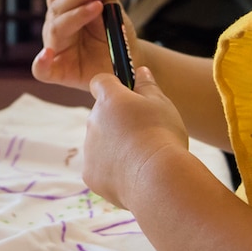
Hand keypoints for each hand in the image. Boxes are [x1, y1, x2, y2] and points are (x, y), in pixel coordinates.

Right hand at [33, 0, 129, 90]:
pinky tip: (47, 54)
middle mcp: (56, 29)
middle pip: (57, 8)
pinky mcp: (58, 73)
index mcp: (64, 12)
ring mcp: (55, 50)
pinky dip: (41, 63)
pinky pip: (42, 71)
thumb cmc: (117, 38)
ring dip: (76, 14)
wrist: (127, 65)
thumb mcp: (114, 13)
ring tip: (97, 6)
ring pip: (56, 28)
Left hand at [83, 67, 188, 205]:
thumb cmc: (162, 136)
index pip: (100, 82)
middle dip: (117, 121)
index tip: (128, 95)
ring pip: (100, 142)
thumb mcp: (162, 104)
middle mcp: (93, 121)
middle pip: (101, 115)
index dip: (113, 86)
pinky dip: (113, 170)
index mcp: (109, 99)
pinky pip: (100, 167)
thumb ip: (147, 86)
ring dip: (115, 146)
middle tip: (144, 132)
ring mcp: (89, 149)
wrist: (157, 179)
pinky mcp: (90, 174)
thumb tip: (141, 71)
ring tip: (142, 157)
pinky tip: (134, 174)